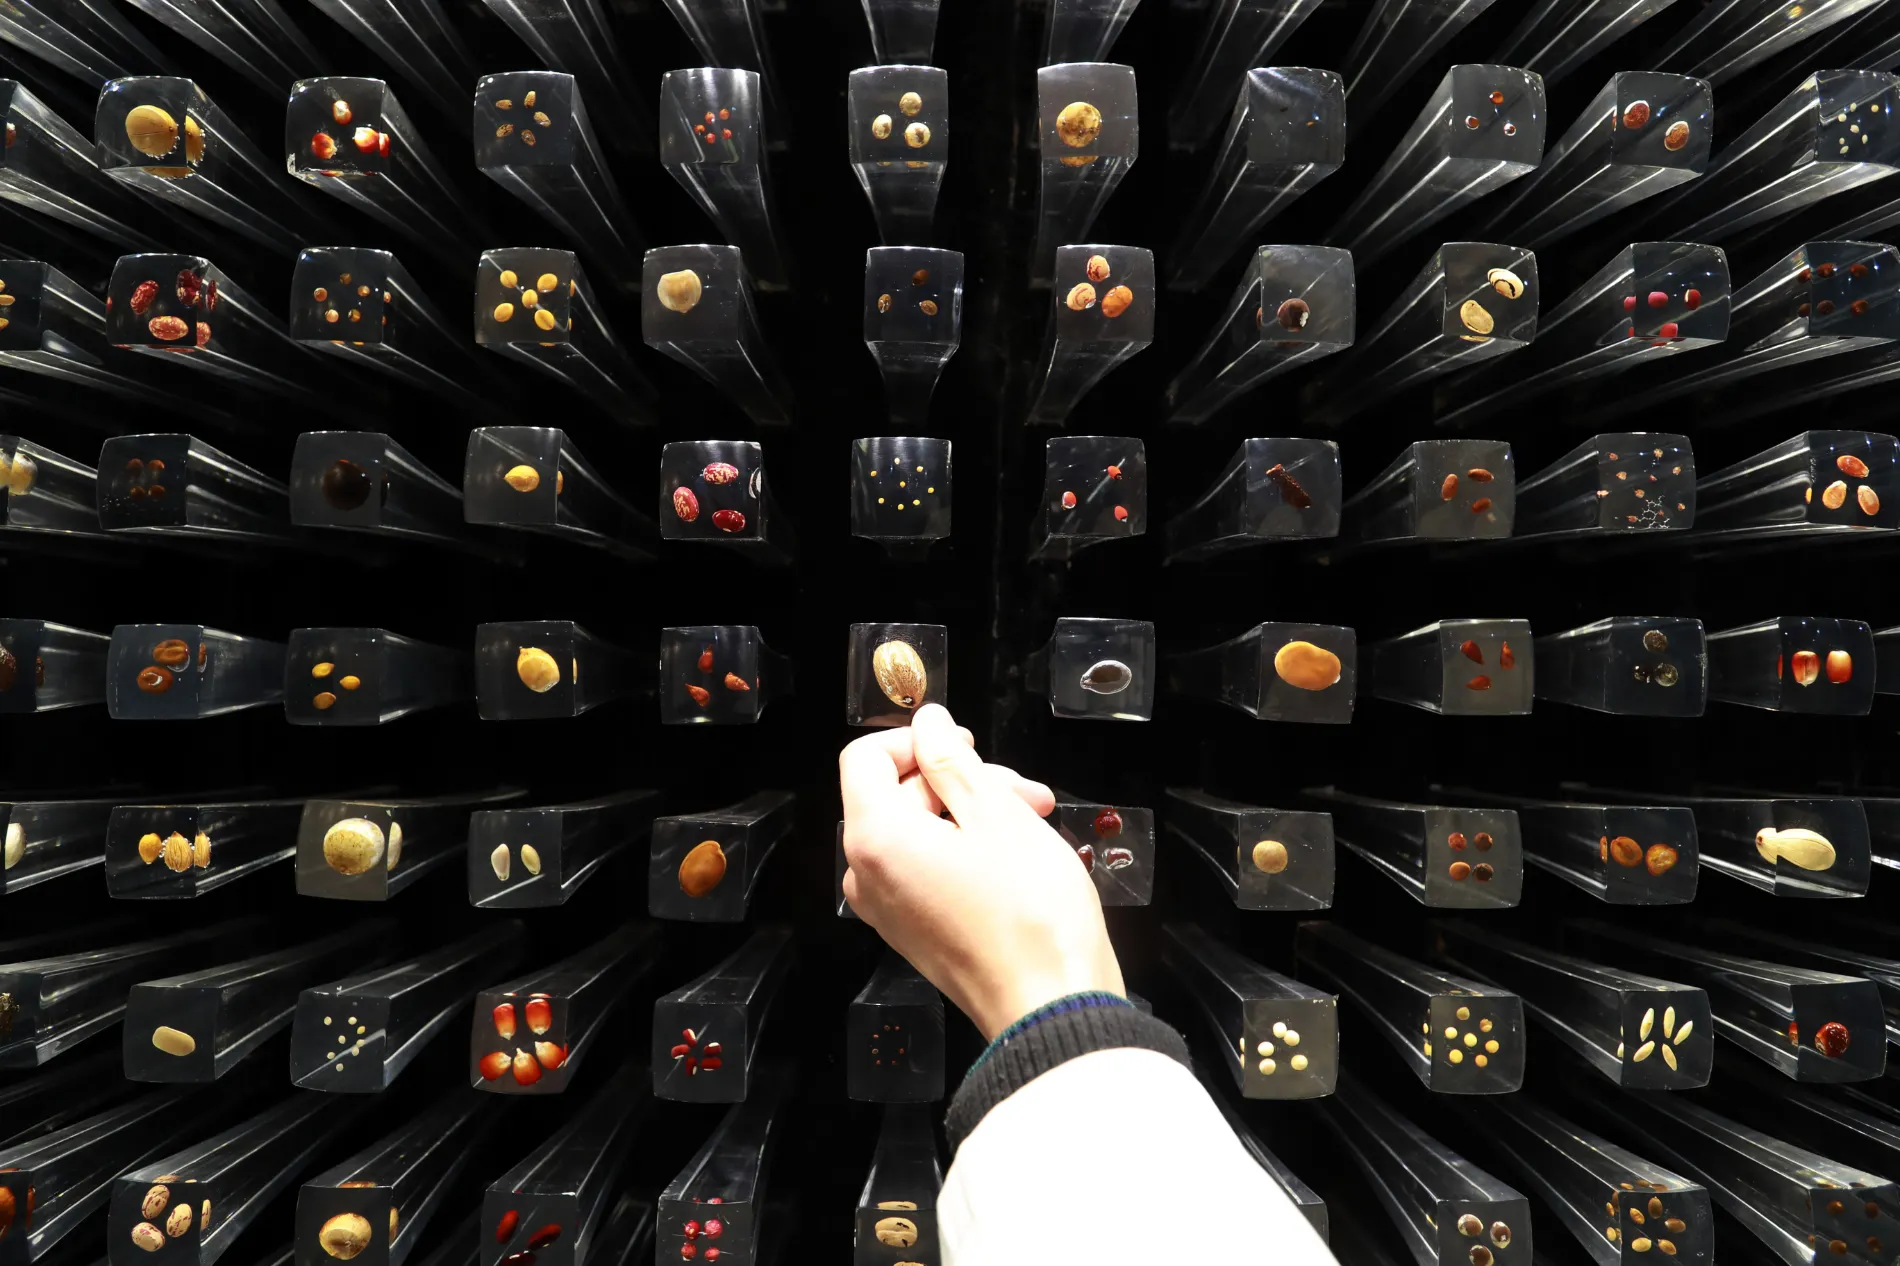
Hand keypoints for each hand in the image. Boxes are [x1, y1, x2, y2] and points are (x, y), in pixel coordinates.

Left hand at [839, 703, 1124, 1039]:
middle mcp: (866, 875)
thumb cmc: (1029, 912)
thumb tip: (926, 723)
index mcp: (875, 838)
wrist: (1050, 1005)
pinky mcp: (913, 931)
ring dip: (972, 813)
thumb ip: (951, 759)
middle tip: (1025, 790)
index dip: (915, 740)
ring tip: (1034, 819)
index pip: (864, 758)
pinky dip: (965, 850)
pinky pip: (925, 869)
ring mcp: (887, 908)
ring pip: (918, 831)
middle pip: (898, 795)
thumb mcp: (996, 813)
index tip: (964, 744)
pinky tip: (1017, 853)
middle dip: (961, 780)